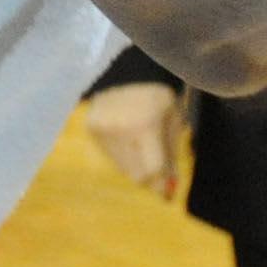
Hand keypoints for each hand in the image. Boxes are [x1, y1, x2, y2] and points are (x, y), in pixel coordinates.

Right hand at [84, 80, 184, 198]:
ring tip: (146, 151)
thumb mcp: (174, 121)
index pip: (152, 169)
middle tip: (160, 180)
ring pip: (122, 168)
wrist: (128, 70)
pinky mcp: (91, 129)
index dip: (161, 185)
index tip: (168, 196)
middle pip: (136, 174)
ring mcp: (102, 129)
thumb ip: (172, 155)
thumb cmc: (159, 96)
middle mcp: (120, 129)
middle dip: (151, 180)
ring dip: (137, 168)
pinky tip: (131, 141)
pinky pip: (111, 156)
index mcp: (146, 123)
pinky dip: (124, 157)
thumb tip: (169, 190)